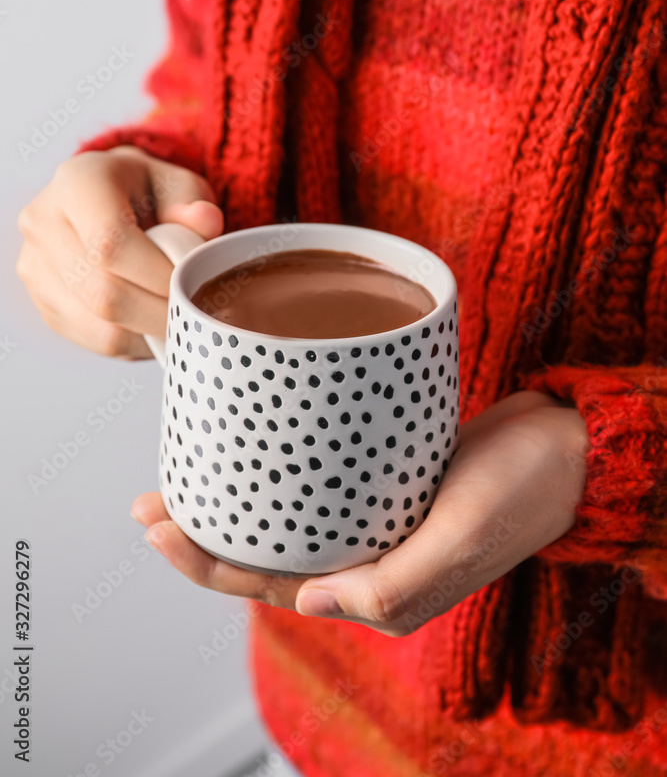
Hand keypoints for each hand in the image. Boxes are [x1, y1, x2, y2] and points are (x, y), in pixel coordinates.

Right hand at [17, 146, 222, 357]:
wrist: (107, 201)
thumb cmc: (148, 192)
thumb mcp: (178, 184)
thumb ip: (194, 202)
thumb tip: (205, 222)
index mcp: (77, 184)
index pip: (111, 242)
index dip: (158, 274)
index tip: (192, 286)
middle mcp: (44, 223)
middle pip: (103, 292)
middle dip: (159, 312)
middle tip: (195, 316)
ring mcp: (36, 267)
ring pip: (98, 326)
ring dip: (149, 333)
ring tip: (179, 320)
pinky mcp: (44, 302)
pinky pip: (93, 340)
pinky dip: (134, 341)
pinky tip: (154, 324)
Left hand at [131, 390, 587, 635]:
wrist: (566, 446)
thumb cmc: (525, 490)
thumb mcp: (464, 537)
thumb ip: (395, 582)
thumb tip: (307, 600)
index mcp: (376, 591)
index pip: (269, 585)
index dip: (205, 564)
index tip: (158, 525)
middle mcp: (366, 560)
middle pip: (263, 552)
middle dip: (201, 533)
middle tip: (149, 500)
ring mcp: (371, 518)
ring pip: (282, 518)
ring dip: (232, 500)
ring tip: (183, 472)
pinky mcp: (381, 480)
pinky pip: (314, 483)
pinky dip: (276, 471)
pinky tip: (253, 446)